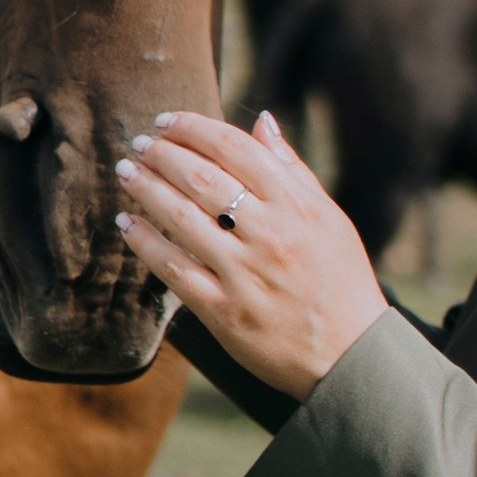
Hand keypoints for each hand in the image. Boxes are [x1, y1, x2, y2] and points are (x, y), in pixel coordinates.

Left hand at [115, 110, 389, 400]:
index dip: (194, 128)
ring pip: (181, 218)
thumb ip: (292, 169)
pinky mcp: (224, 311)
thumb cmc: (341, 280)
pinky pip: (174, 269)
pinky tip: (127, 224)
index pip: (235, 148)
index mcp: (297, 204)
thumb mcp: (329, 217)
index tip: (167, 122)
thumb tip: (261, 121)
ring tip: (126, 172)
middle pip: (202, 178)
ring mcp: (245, 273)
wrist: (350, 354)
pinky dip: (145, 242)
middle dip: (162, 154)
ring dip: (146, 189)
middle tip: (139, 144)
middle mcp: (270, 234)